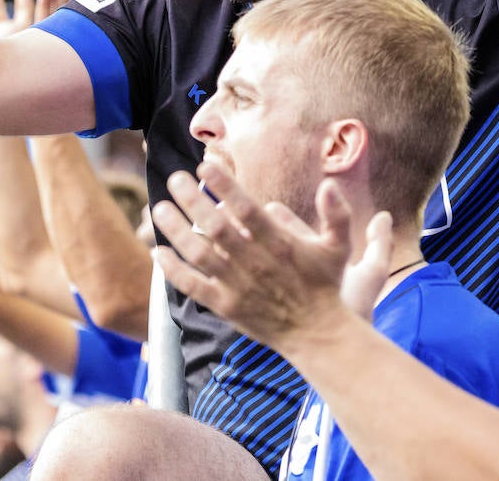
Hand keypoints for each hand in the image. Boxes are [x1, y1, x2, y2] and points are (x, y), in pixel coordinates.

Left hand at [151, 160, 360, 348]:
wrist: (316, 333)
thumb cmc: (324, 285)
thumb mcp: (339, 247)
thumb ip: (337, 214)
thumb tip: (328, 183)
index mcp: (278, 243)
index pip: (246, 209)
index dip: (224, 185)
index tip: (205, 165)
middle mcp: (254, 262)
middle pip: (216, 227)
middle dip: (192, 200)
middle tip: (175, 178)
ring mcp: (237, 286)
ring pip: (199, 254)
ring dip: (176, 230)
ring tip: (159, 208)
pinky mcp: (226, 306)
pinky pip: (193, 286)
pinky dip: (174, 270)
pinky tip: (159, 252)